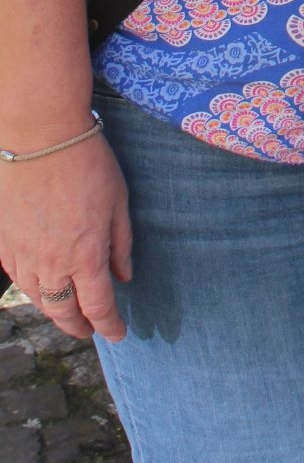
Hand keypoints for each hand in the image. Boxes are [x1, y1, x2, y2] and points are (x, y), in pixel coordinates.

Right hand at [0, 133, 131, 341]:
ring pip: (38, 300)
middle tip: (90, 329)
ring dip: (54, 312)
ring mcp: (24, 256)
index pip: (98, 306)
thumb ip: (121, 243)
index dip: (109, 325)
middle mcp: (53, 264)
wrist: (40, 137)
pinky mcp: (4, 244)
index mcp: (87, 256)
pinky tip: (41, 288)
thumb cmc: (87, 164)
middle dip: (79, 325)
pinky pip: (17, 279)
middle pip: (64, 312)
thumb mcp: (119, 200)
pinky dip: (32, 291)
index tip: (117, 333)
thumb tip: (124, 276)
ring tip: (67, 314)